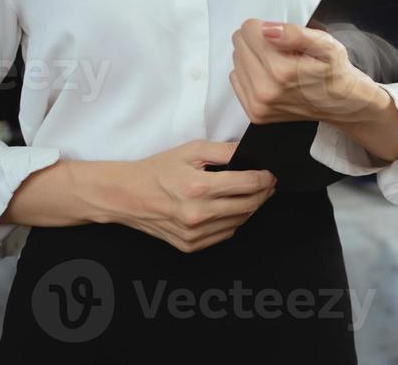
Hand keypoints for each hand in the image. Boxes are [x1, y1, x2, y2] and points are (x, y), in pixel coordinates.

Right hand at [104, 140, 274, 251]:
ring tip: (253, 194)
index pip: (247, 185)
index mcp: (197, 187)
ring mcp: (194, 234)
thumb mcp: (191, 150)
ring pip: (239, 222)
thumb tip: (250, 153)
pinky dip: (233, 221)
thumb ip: (224, 150)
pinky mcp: (190, 246)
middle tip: (268, 184)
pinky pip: (225, 234)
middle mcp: (197, 214)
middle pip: (248, 206)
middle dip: (264, 193)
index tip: (270, 174)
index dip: (265, 179)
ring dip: (251, 208)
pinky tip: (232, 208)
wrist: (128, 196)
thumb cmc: (158, 170)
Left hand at [229, 18, 379, 123]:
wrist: (341, 103)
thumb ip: (295, 34)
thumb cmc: (333, 71)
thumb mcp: (326, 44)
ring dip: (253, 57)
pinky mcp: (255, 113)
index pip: (248, 30)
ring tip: (279, 64)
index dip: (266, 28)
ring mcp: (258, 105)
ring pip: (236, 60)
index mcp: (281, 70)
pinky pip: (236, 79)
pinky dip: (250, 73)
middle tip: (283, 52)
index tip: (283, 39)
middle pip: (239, 44)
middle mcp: (266, 90)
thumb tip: (266, 29)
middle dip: (259, 41)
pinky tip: (270, 76)